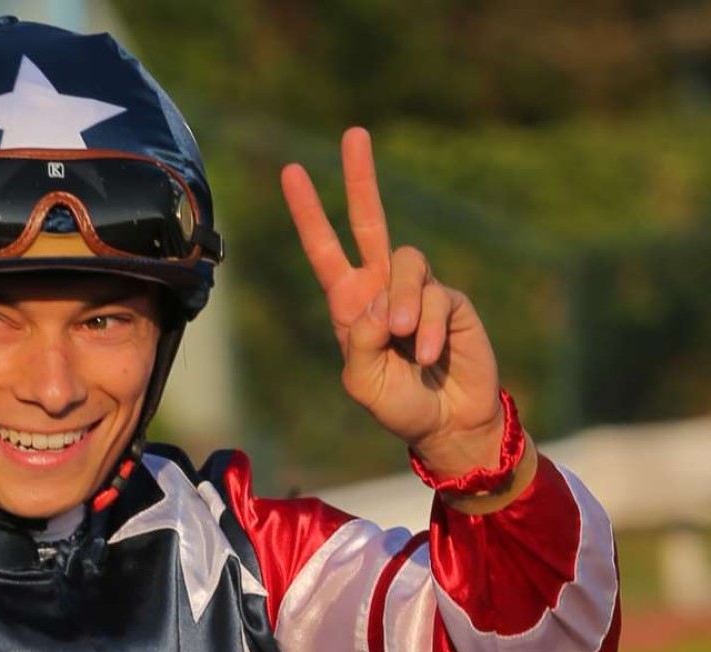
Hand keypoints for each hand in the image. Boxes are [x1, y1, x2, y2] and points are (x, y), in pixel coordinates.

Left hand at [280, 128, 502, 477]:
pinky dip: (430, 329)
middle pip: (370, 221)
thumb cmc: (397, 403)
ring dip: (405, 303)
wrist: (447, 422)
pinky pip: (437, 297)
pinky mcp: (452, 300)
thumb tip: (378, 303)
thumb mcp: (361, 382)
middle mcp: (382, 287)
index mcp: (349, 303)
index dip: (309, 212)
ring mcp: (418, 290)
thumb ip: (358, 342)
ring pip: (407, 263)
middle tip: (353, 135)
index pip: (324, 250)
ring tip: (406, 341)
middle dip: (361, 177)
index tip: (292, 171)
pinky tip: (428, 356)